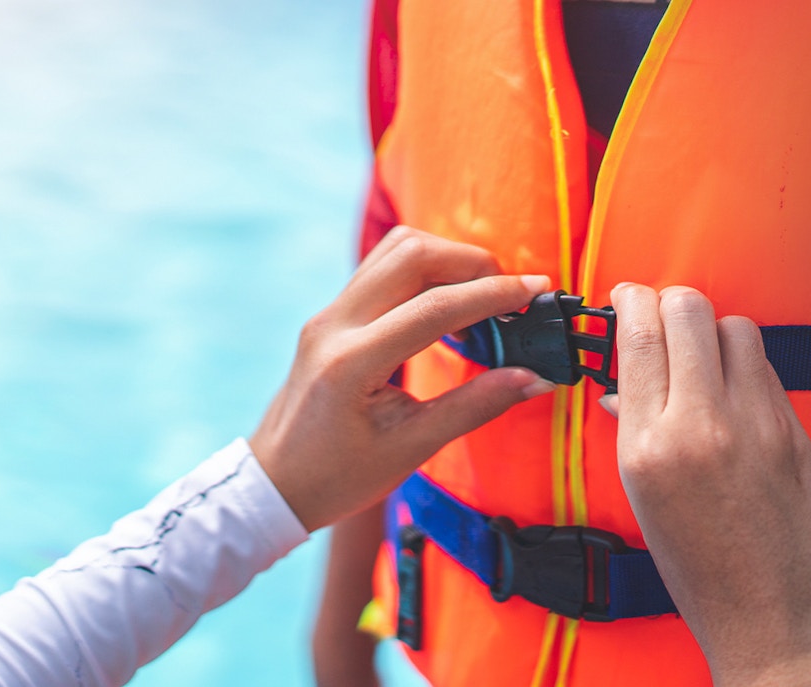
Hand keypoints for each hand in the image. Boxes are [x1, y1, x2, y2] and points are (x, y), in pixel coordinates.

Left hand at [251, 227, 554, 531]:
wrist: (274, 484)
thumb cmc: (335, 478)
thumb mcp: (410, 449)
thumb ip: (474, 406)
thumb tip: (533, 376)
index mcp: (351, 362)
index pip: (434, 306)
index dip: (494, 294)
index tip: (536, 292)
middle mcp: (334, 325)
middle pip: (413, 254)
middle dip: (472, 264)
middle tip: (510, 297)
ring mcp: (329, 315)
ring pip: (395, 250)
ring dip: (448, 260)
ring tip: (481, 300)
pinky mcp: (331, 315)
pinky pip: (382, 268)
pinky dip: (424, 272)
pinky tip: (449, 307)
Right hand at [609, 284, 810, 686]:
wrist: (778, 629)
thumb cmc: (706, 578)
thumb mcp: (647, 504)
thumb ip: (636, 434)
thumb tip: (624, 390)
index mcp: (647, 448)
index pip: (639, 334)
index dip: (632, 300)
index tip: (628, 297)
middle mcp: (700, 427)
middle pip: (688, 309)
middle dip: (671, 302)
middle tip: (663, 317)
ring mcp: (755, 427)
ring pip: (736, 328)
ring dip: (715, 333)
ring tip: (705, 362)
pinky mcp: (796, 434)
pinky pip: (768, 370)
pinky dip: (747, 369)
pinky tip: (737, 395)